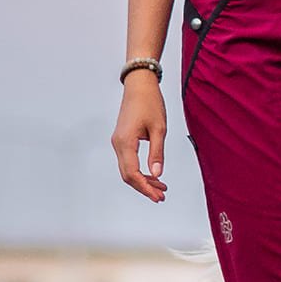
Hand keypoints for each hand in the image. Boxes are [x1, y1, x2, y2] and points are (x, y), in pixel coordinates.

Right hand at [111, 73, 167, 202]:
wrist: (139, 85)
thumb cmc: (150, 103)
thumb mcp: (159, 128)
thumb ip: (157, 152)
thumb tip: (158, 174)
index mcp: (125, 142)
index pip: (132, 173)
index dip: (145, 188)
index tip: (158, 196)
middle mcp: (118, 144)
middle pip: (128, 175)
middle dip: (144, 187)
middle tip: (162, 196)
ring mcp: (118, 142)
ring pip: (128, 169)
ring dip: (143, 180)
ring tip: (161, 187)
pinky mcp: (122, 140)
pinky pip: (128, 161)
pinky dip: (140, 171)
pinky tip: (154, 175)